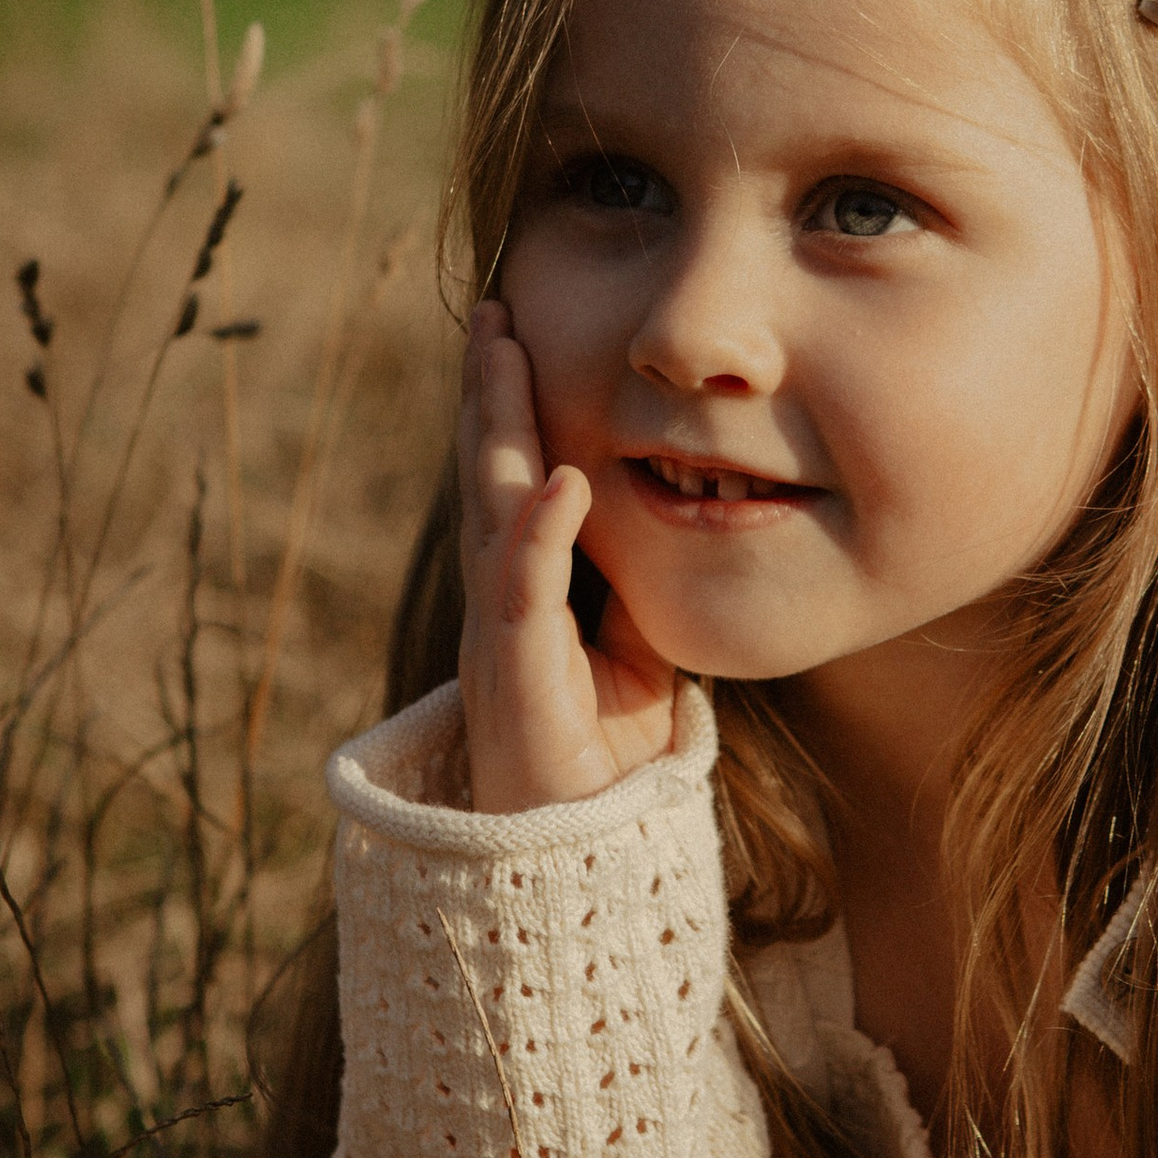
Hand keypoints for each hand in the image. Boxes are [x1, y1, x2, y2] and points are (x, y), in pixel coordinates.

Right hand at [457, 299, 675, 810]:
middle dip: (488, 387)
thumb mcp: (637, 647)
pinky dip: (541, 531)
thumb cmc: (602, 752)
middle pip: (487, 469)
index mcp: (523, 585)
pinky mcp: (515, 672)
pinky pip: (525, 589)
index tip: (515, 326)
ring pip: (491, 507)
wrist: (575, 851)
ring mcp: (498, 628)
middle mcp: (498, 594)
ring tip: (502, 348)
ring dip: (496, 425)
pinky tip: (559, 477)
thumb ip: (637, 584)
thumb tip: (671, 520)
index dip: (512, 404)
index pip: (513, 474)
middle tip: (491, 306)